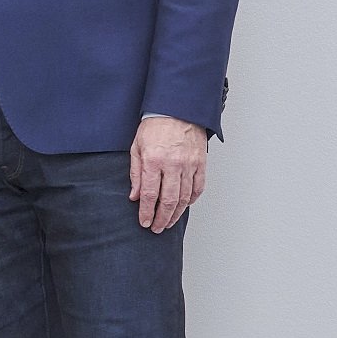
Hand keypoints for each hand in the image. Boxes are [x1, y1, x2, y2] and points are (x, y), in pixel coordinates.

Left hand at [130, 116, 208, 232]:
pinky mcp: (201, 163)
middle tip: (156, 228)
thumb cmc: (155, 127)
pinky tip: (185, 206)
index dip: (147, 212)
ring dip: (177, 213)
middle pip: (169, 200)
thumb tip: (135, 196)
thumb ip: (136, 174)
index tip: (144, 222)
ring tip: (168, 222)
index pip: (150, 194)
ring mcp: (190, 164)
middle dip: (162, 218)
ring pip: (185, 197)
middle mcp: (173, 164)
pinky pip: (198, 187)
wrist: (178, 110)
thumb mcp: (136, 148)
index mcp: (154, 161)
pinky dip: (192, 200)